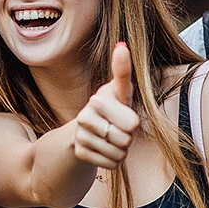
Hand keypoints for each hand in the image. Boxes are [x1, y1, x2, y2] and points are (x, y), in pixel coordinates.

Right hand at [73, 42, 140, 168]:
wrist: (88, 137)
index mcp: (103, 95)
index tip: (123, 48)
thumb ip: (124, 78)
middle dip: (130, 137)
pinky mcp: (78, 149)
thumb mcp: (123, 98)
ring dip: (122, 151)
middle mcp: (88, 110)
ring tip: (114, 141)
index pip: (120, 82)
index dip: (122, 65)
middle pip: (128, 132)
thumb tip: (121, 45)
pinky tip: (105, 151)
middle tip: (121, 131)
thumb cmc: (114, 114)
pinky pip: (110, 162)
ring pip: (119, 150)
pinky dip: (113, 161)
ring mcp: (81, 131)